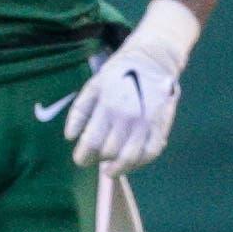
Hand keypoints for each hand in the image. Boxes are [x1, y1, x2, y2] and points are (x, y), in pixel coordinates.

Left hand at [65, 47, 180, 173]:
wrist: (152, 61)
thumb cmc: (117, 75)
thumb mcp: (92, 87)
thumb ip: (79, 112)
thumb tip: (70, 137)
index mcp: (108, 107)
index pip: (92, 142)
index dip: (84, 156)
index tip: (80, 160)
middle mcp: (128, 118)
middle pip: (110, 152)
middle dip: (99, 160)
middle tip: (95, 160)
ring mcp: (147, 123)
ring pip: (132, 158)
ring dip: (119, 168)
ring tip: (111, 170)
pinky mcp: (162, 126)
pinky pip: (152, 152)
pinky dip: (141, 162)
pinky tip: (131, 163)